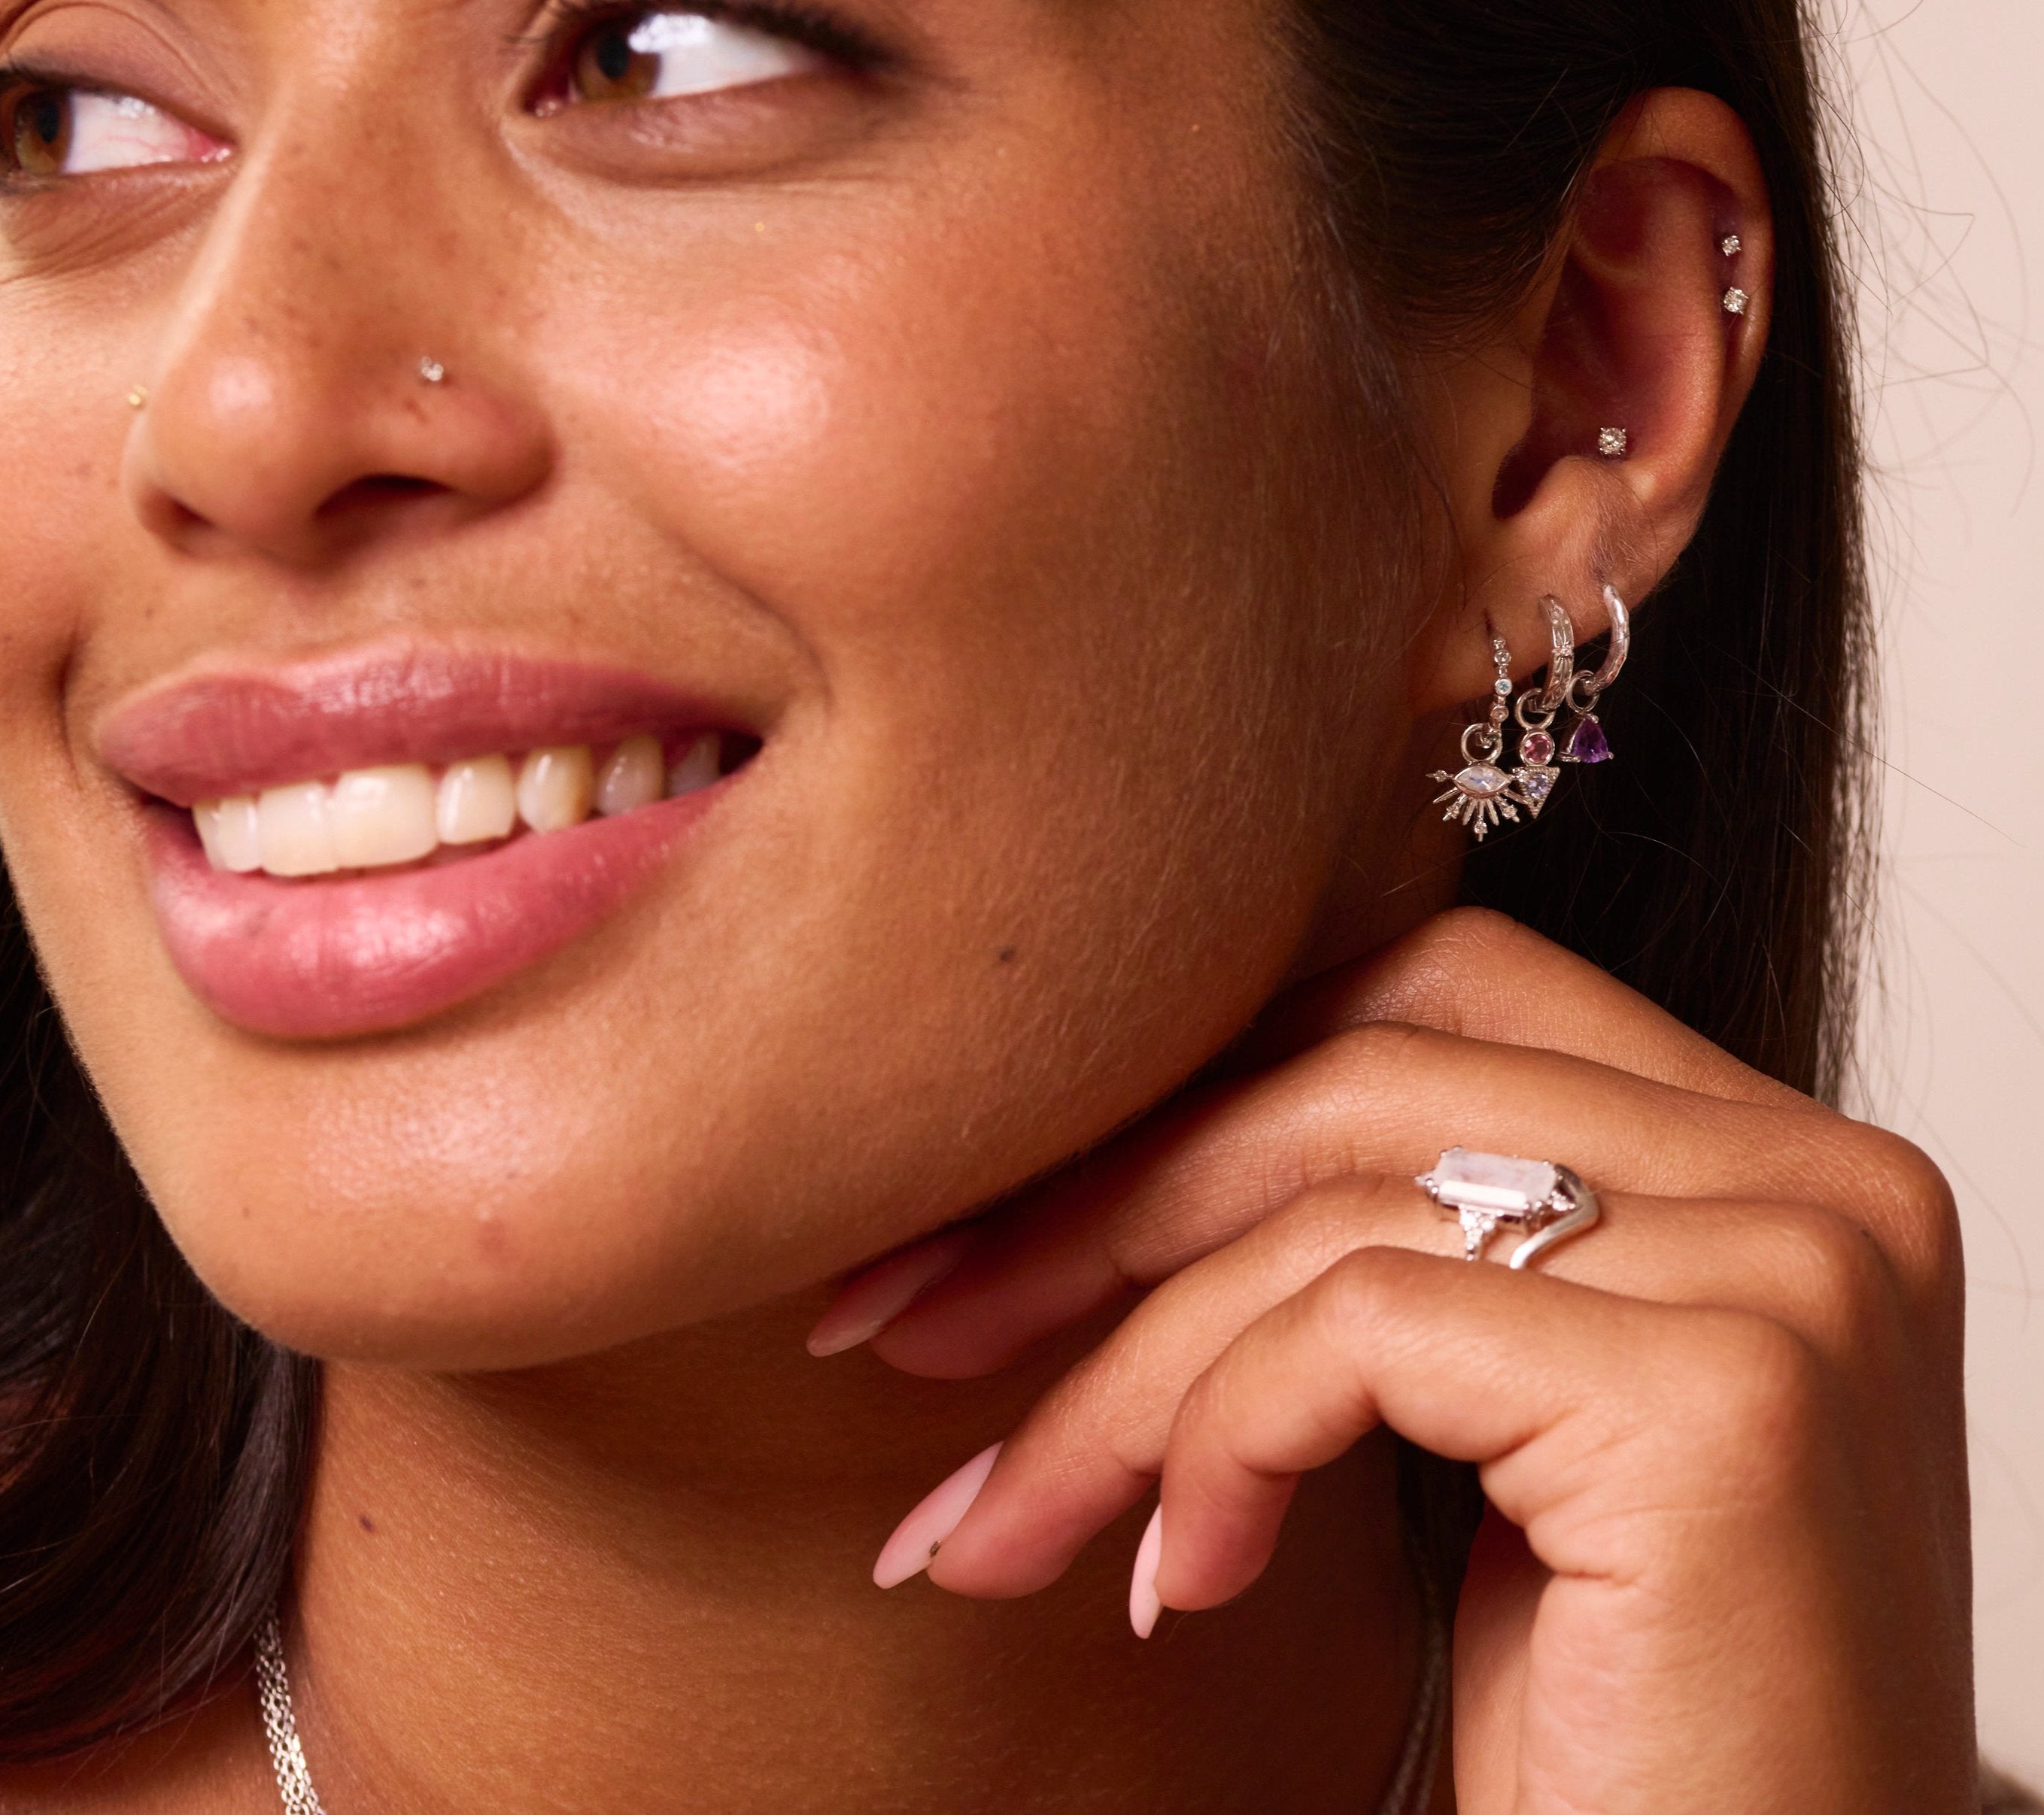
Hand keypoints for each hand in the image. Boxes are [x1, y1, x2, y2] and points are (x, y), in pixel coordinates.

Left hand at [818, 910, 1973, 1814]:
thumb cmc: (1614, 1724)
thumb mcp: (1485, 1420)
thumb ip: (1388, 1237)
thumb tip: (1091, 1133)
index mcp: (1770, 1151)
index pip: (1427, 992)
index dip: (1191, 1071)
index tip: (982, 1207)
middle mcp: (1816, 1178)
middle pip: (1359, 1076)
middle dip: (1093, 1200)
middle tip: (901, 1322)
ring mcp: (1787, 1274)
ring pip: (1325, 1214)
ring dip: (1110, 1377)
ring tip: (998, 1524)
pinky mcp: (1719, 1397)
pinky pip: (1355, 1330)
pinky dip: (1214, 1442)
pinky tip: (1177, 1586)